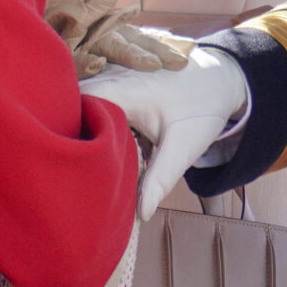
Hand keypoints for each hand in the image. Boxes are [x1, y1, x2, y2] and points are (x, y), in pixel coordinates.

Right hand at [82, 47, 247, 221]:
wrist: (220, 77)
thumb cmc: (202, 110)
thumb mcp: (184, 147)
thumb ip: (159, 180)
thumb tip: (140, 215)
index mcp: (124, 90)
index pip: (77, 103)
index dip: (66, 127)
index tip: (67, 157)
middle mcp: (112, 74)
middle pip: (73, 100)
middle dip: (67, 126)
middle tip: (66, 160)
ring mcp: (112, 71)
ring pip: (82, 95)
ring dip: (78, 118)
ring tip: (76, 149)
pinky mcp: (115, 76)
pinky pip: (93, 91)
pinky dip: (90, 111)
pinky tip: (92, 135)